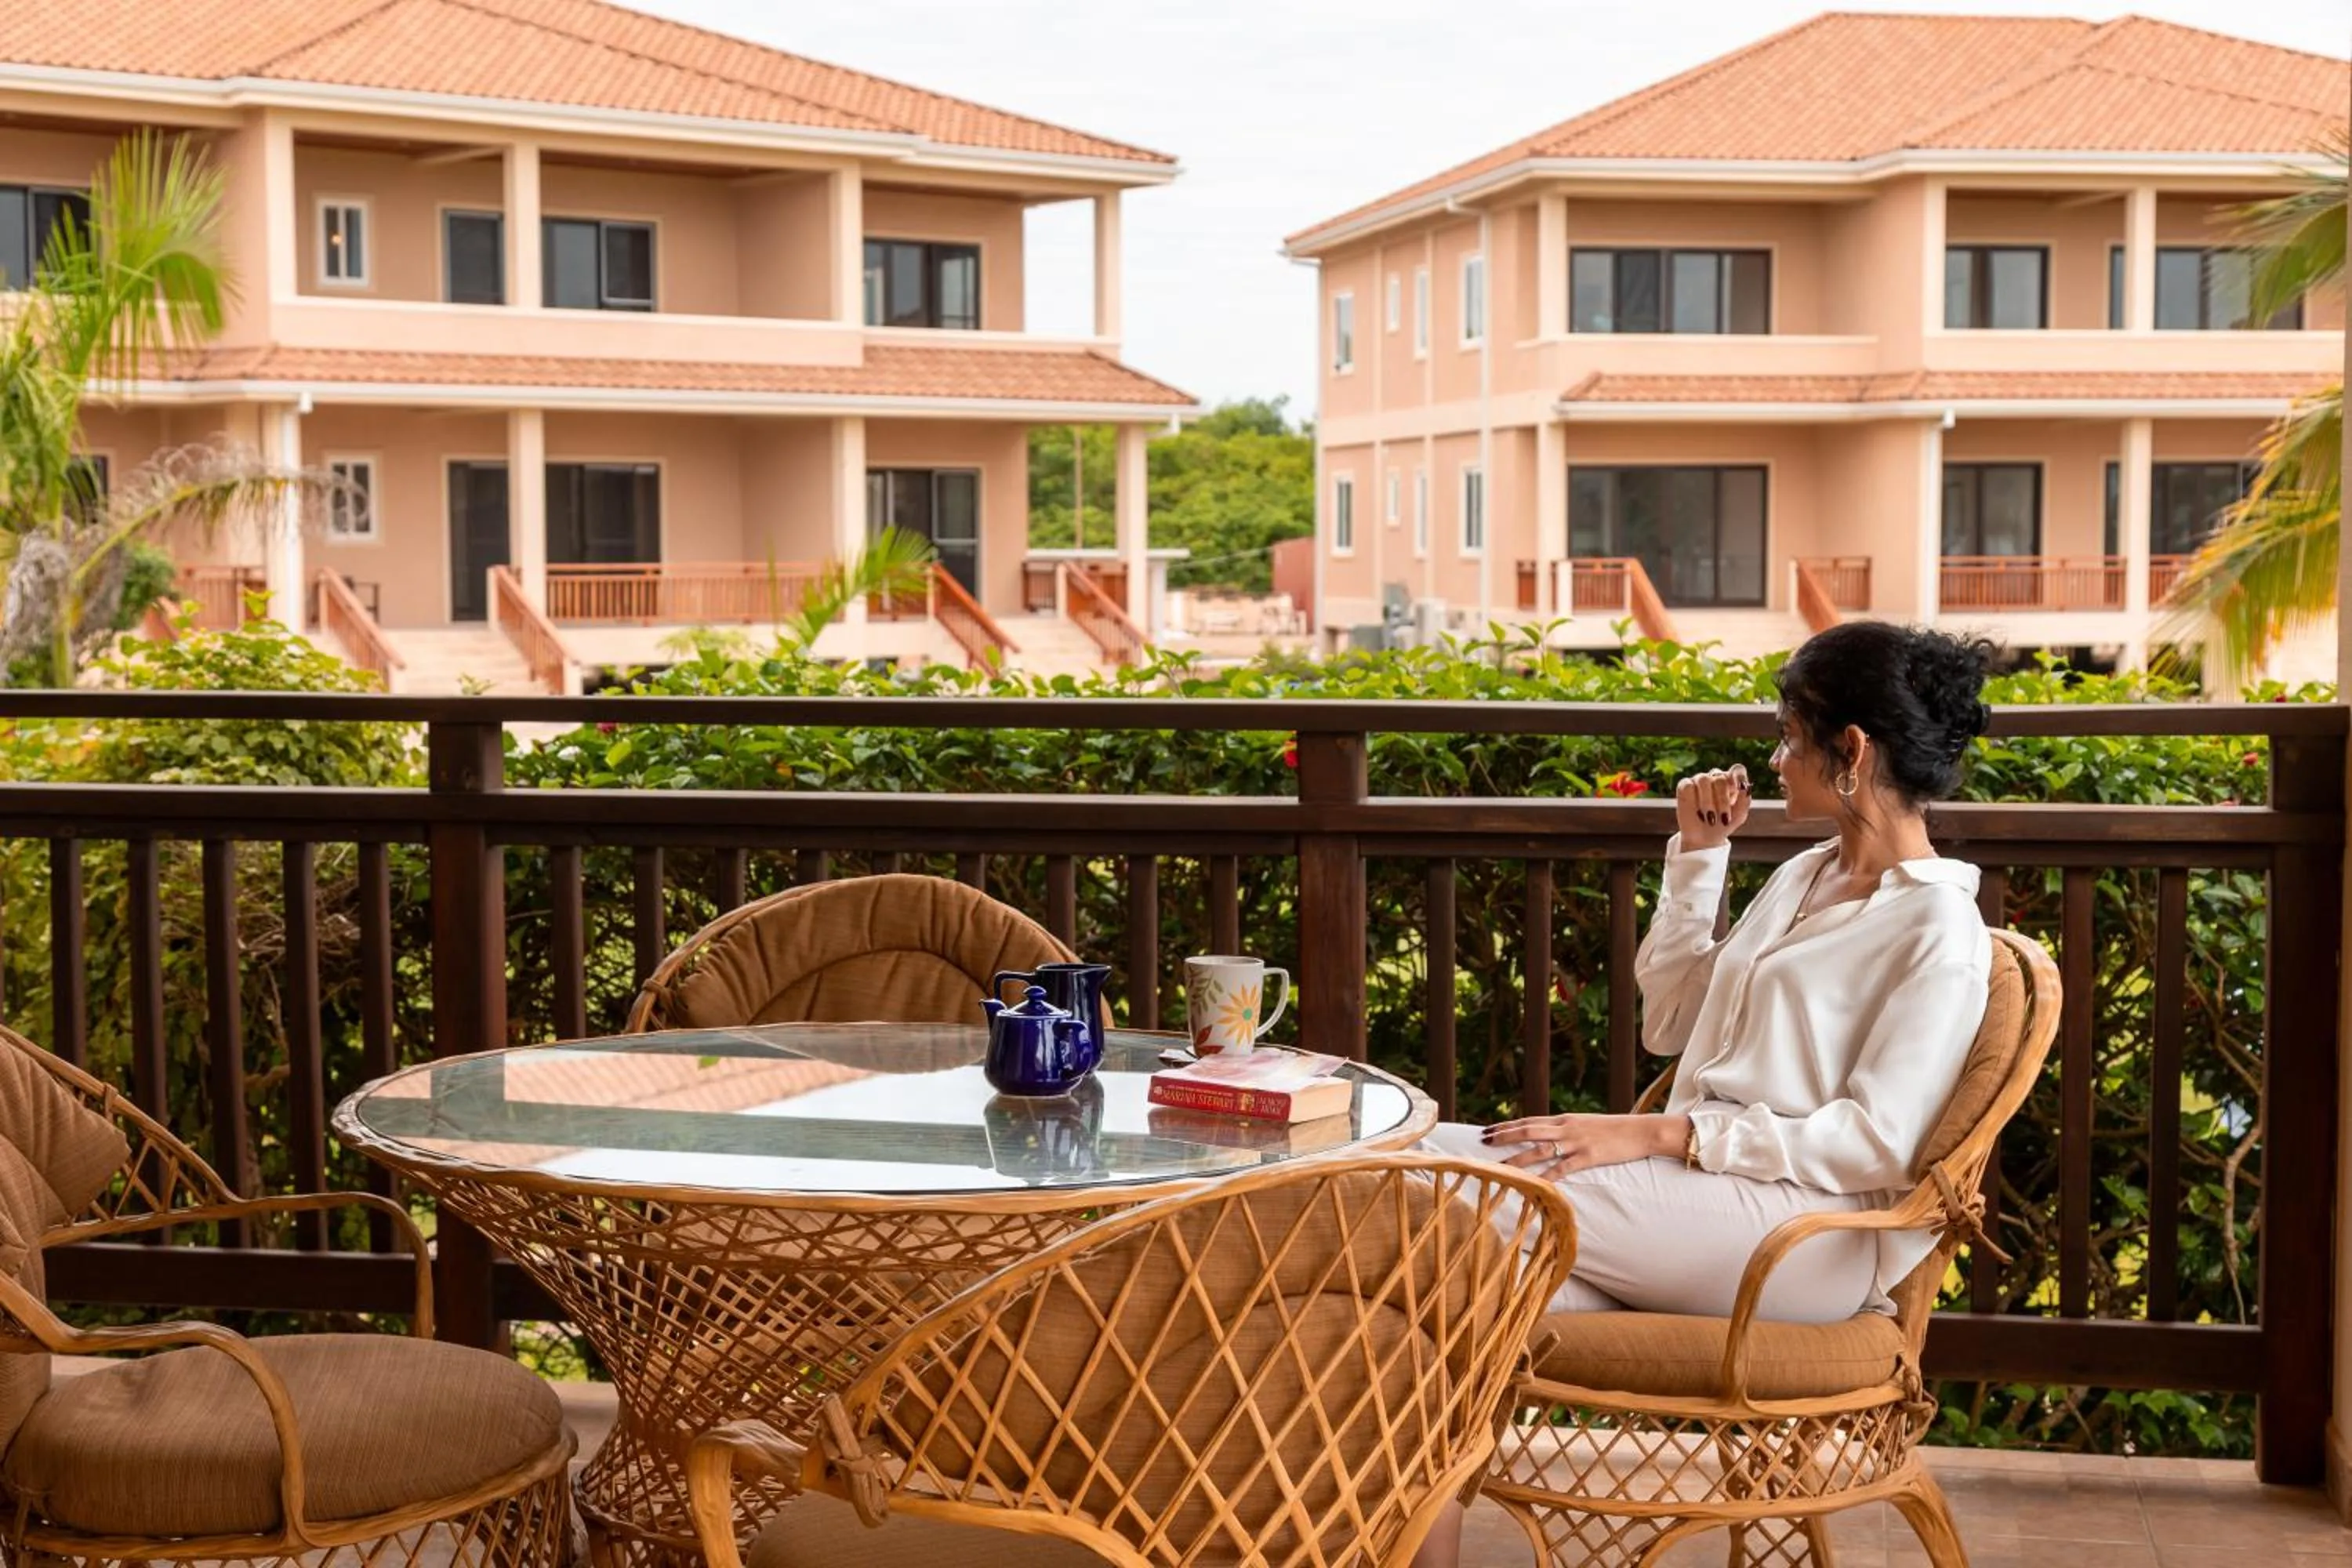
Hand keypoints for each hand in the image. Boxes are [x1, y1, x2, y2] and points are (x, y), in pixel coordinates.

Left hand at [1481, 1113, 1686, 1179]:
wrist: (1642, 1131)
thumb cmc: (1614, 1130)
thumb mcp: (1585, 1125)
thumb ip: (1566, 1130)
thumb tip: (1548, 1136)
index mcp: (1564, 1120)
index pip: (1529, 1121)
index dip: (1506, 1125)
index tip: (1486, 1129)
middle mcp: (1566, 1128)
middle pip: (1528, 1130)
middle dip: (1504, 1136)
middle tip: (1483, 1140)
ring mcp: (1577, 1142)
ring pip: (1540, 1149)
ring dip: (1518, 1158)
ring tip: (1500, 1167)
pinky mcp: (1589, 1156)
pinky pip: (1563, 1168)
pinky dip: (1547, 1176)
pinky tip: (1534, 1184)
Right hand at [1674, 765, 1750, 850]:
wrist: (1704, 838)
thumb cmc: (1723, 824)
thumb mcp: (1739, 815)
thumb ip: (1745, 800)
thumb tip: (1745, 787)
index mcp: (1731, 781)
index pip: (1737, 770)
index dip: (1739, 776)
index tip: (1740, 789)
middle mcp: (1715, 777)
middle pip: (1720, 778)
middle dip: (1722, 800)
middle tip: (1724, 819)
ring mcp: (1699, 780)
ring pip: (1703, 779)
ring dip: (1708, 801)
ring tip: (1710, 819)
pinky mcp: (1684, 786)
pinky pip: (1687, 785)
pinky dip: (1693, 800)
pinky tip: (1700, 814)